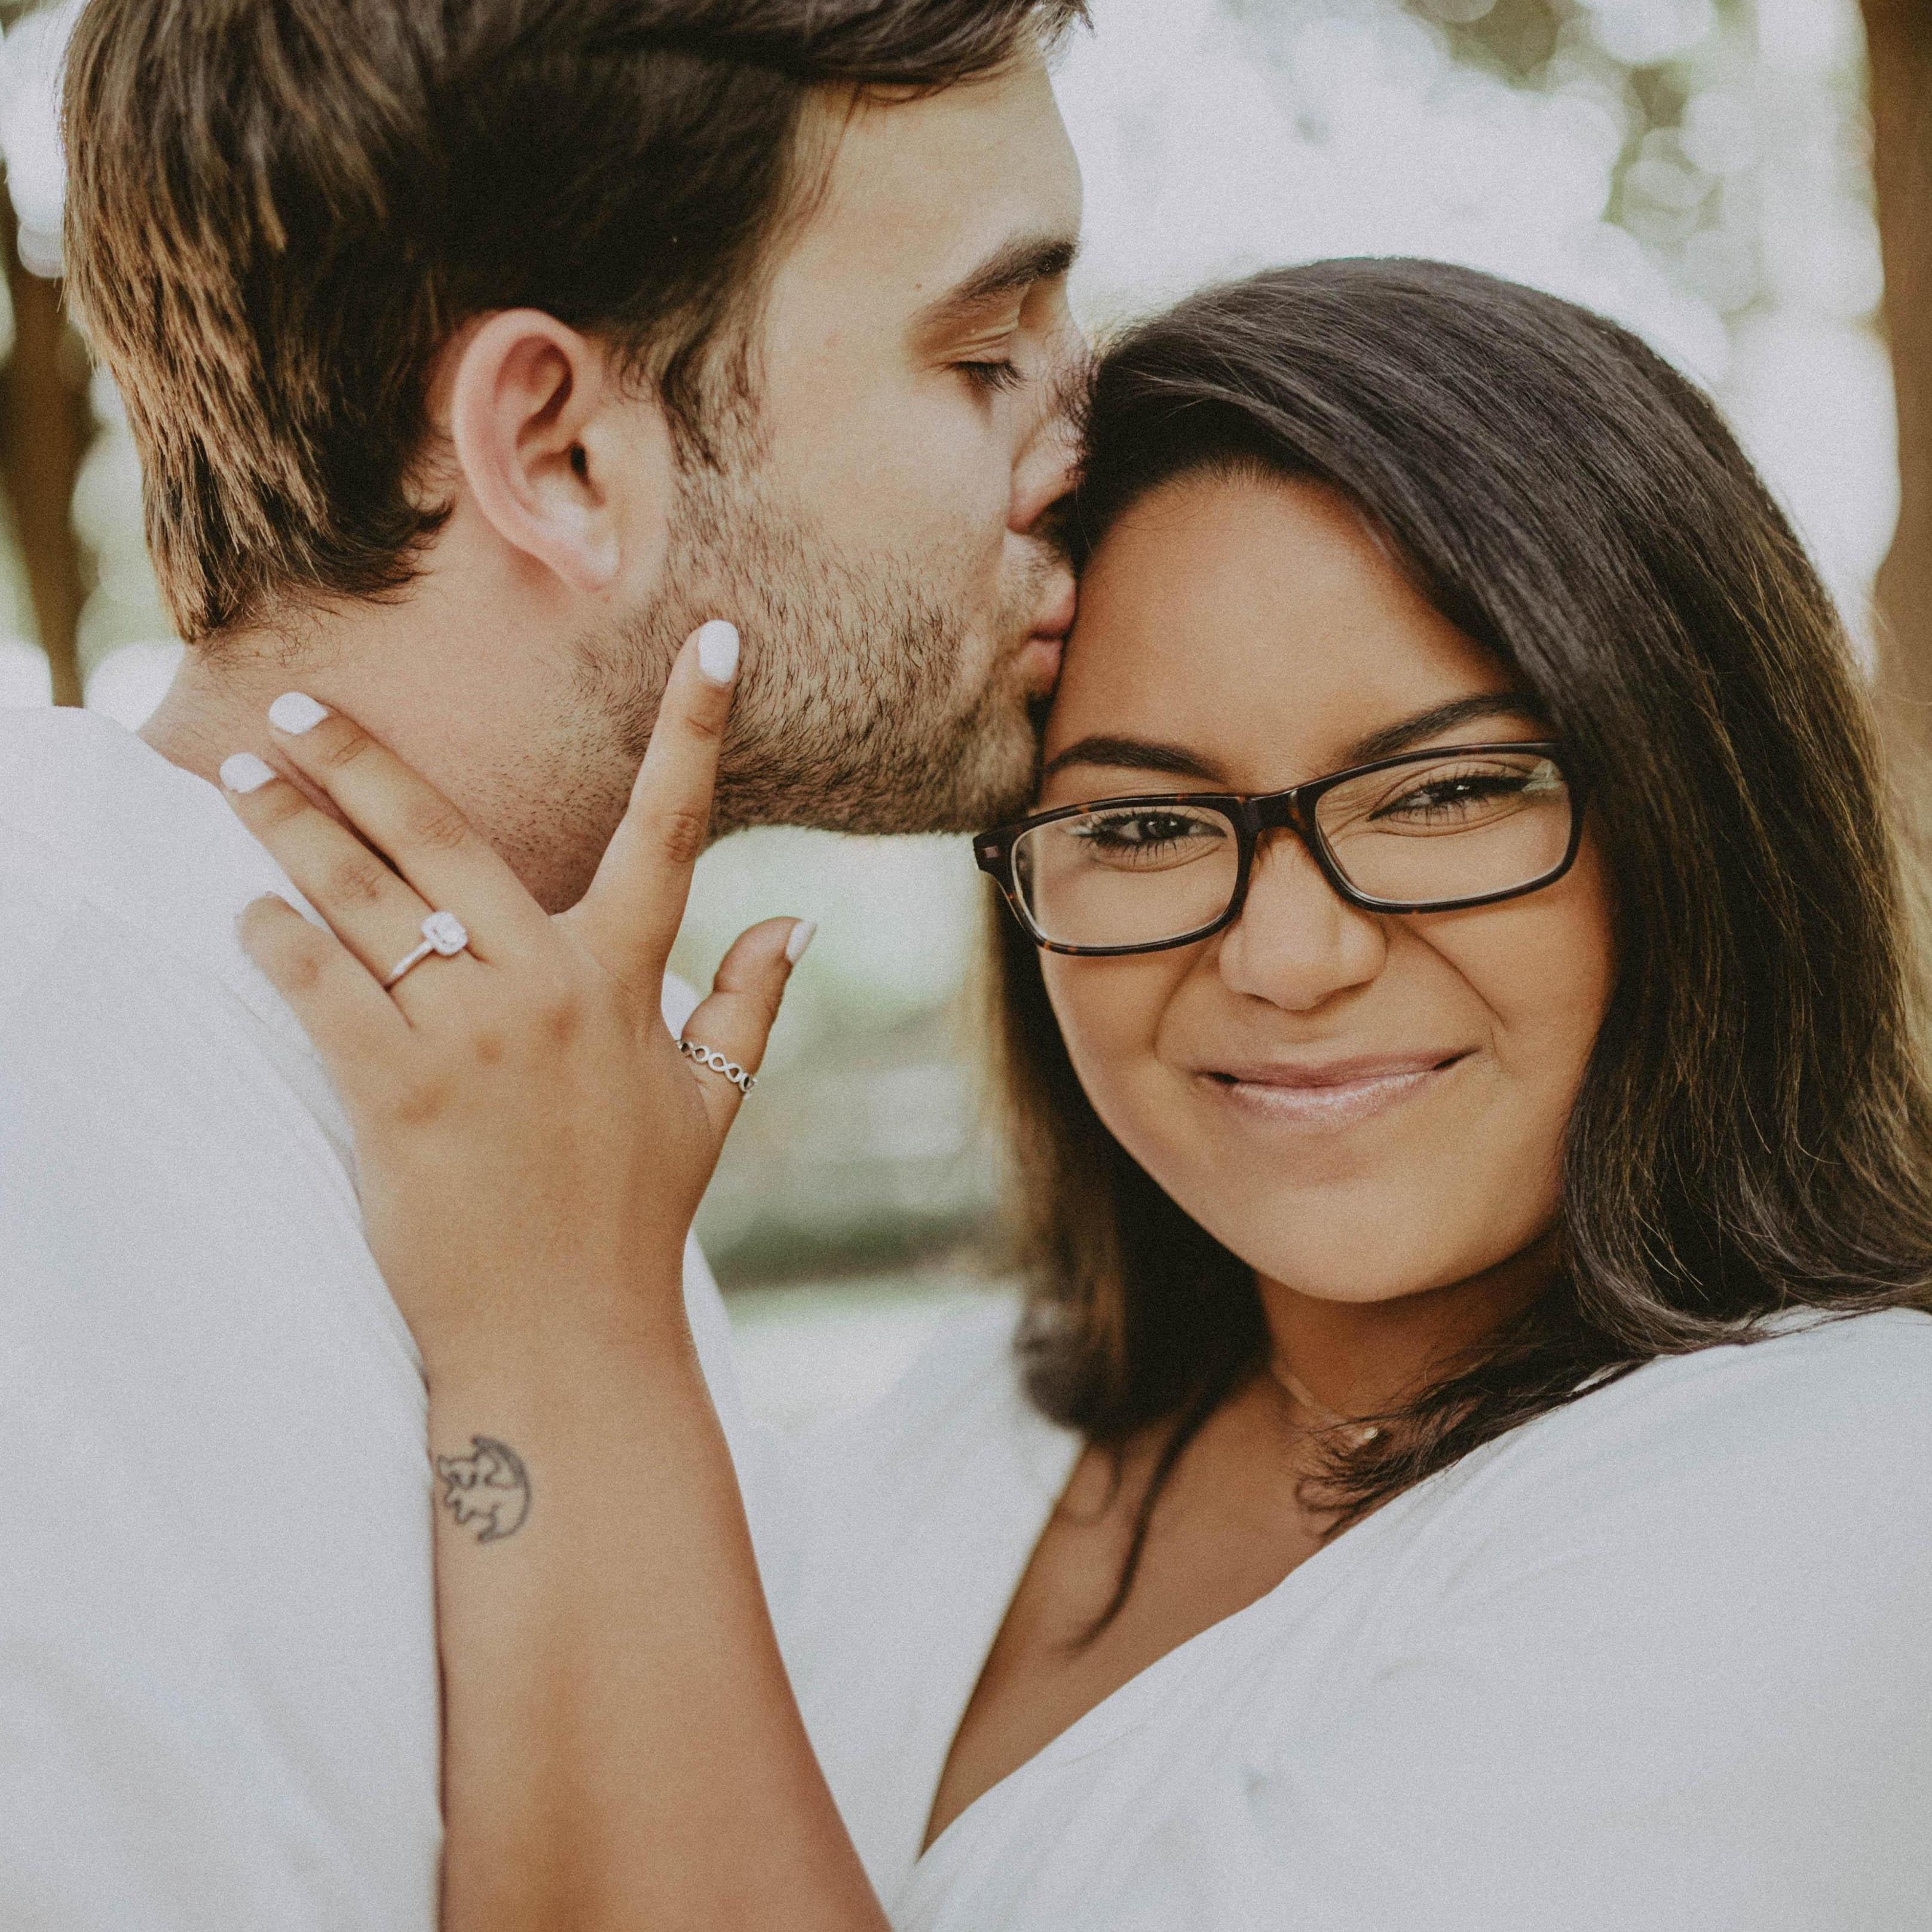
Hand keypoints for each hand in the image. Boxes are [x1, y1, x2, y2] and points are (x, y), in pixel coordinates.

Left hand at [223, 620, 807, 1377]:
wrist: (565, 1337)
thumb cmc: (635, 1216)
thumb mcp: (711, 1105)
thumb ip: (750, 1006)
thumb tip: (795, 924)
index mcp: (629, 981)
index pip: (674, 831)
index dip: (696, 729)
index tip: (711, 636)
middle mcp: (551, 988)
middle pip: (444, 838)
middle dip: (357, 760)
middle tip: (285, 707)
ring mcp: (473, 1037)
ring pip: (364, 901)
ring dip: (288, 832)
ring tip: (233, 782)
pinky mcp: (400, 1090)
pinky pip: (323, 987)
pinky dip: (278, 945)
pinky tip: (250, 920)